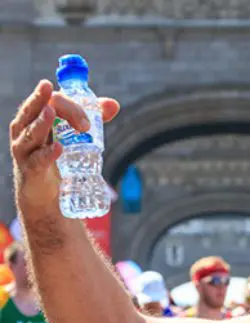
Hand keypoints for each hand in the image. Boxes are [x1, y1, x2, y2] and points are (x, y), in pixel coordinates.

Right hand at [9, 80, 119, 209]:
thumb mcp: (72, 136)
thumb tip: (113, 104)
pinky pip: (38, 160)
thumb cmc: (55, 158)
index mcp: (36, 119)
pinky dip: (48, 153)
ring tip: (51, 112)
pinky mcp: (30, 170)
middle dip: (45, 100)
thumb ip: (91, 119)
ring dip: (41, 122)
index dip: (69, 105)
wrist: (43, 193)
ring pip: (31, 132)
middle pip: (34, 110)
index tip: (88, 123)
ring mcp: (25, 150)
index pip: (49, 102)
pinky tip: (58, 147)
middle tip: (52, 90)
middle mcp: (25, 130)